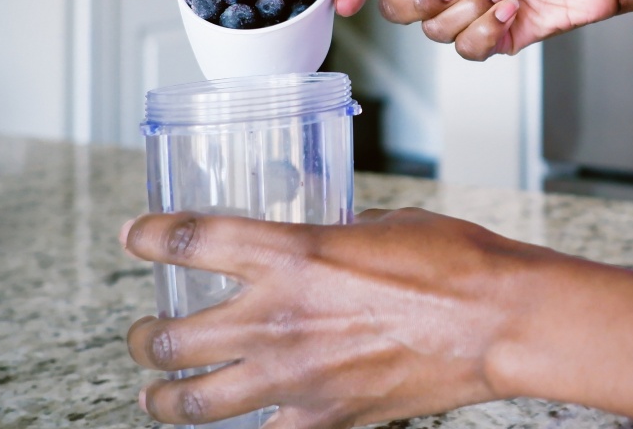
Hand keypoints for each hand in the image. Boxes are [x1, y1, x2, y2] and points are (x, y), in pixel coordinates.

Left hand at [121, 208, 539, 428]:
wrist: (496, 320)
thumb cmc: (457, 263)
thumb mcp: (386, 224)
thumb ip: (340, 234)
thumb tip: (329, 240)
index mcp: (293, 254)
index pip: (190, 241)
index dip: (149, 236)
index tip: (135, 235)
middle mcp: (279, 317)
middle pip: (169, 337)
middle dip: (141, 336)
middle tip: (142, 332)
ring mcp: (297, 375)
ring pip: (193, 401)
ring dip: (163, 396)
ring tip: (156, 392)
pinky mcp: (326, 416)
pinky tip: (240, 424)